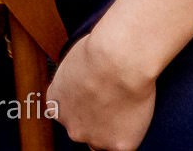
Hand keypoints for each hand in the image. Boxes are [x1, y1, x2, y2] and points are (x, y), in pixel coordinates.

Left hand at [46, 30, 156, 150]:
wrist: (119, 59)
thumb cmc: (97, 51)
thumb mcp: (72, 63)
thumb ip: (74, 82)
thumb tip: (84, 82)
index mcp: (56, 103)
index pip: (67, 114)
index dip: (83, 106)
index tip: (94, 98)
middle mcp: (71, 126)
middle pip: (84, 129)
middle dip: (96, 119)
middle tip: (113, 99)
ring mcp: (95, 138)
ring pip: (104, 140)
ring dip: (112, 128)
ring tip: (126, 104)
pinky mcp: (119, 145)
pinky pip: (126, 143)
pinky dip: (132, 131)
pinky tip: (136, 111)